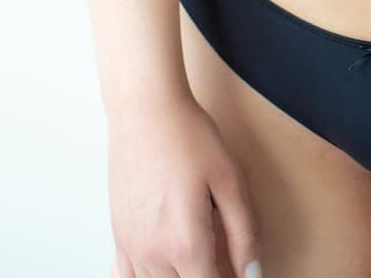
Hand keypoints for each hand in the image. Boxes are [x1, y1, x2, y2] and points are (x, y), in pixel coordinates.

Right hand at [107, 89, 262, 277]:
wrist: (145, 110)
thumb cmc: (187, 136)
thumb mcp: (230, 180)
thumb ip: (243, 232)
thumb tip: (251, 274)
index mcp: (186, 244)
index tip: (240, 272)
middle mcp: (154, 254)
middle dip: (209, 276)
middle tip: (226, 261)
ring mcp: (132, 247)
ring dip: (181, 276)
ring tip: (201, 257)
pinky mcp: (119, 236)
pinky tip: (165, 267)